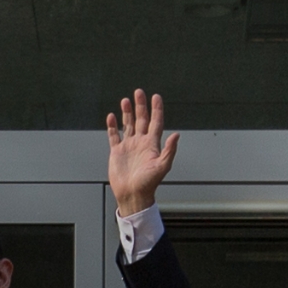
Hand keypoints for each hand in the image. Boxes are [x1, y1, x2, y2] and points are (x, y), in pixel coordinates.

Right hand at [106, 88, 177, 214]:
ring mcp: (129, 146)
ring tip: (125, 100)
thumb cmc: (148, 184)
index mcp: (152, 144)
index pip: (155, 122)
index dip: (156, 109)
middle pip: (141, 119)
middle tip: (139, 92)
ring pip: (128, 124)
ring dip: (127, 112)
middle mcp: (141, 143)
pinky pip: (114, 135)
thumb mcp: (162, 167)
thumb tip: (176, 135)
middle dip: (140, 106)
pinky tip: (111, 117)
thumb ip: (169, 150)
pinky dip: (112, 126)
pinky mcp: (117, 152)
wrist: (132, 195)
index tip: (156, 97)